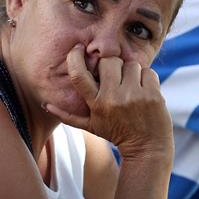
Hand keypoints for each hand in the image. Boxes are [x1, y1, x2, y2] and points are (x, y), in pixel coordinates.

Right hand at [45, 45, 172, 159]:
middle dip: (113, 65)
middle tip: (116, 77)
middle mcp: (113, 98)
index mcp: (96, 104)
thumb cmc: (116, 133)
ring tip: (132, 87)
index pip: (78, 75)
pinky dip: (146, 78)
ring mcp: (134, 96)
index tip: (78, 49)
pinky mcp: (152, 95)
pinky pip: (147, 71)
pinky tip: (144, 91)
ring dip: (131, 72)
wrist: (147, 148)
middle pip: (108, 61)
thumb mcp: (91, 126)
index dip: (75, 57)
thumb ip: (68, 115)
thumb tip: (46, 105)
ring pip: (130, 64)